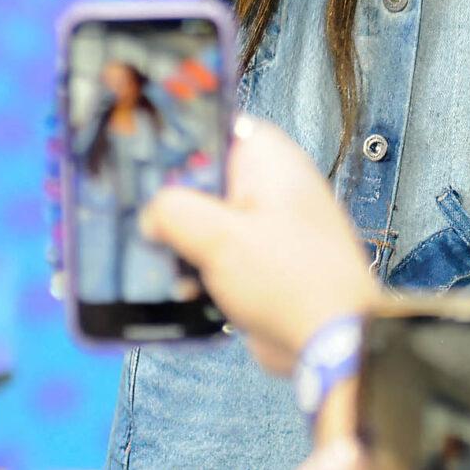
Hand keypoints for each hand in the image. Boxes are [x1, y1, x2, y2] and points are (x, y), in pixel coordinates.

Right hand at [141, 115, 380, 376]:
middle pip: (204, 179)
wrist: (331, 340)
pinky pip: (220, 253)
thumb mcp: (220, 238)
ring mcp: (268, 224)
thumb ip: (175, 211)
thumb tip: (150, 212)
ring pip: (207, 220)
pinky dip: (200, 267)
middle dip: (172, 203)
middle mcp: (270, 185)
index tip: (139, 166)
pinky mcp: (262, 260)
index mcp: (269, 159)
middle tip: (141, 220)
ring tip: (159, 261)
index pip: (213, 129)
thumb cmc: (290, 278)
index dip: (175, 144)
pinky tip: (183, 288)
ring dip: (182, 242)